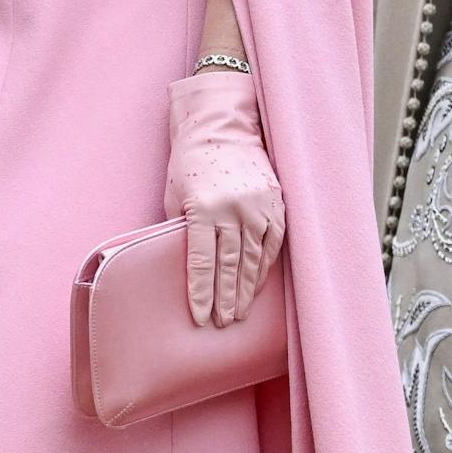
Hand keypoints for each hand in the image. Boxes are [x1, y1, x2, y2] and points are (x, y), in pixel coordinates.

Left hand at [164, 72, 284, 328]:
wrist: (222, 128)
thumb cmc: (190, 164)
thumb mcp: (175, 196)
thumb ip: (182, 231)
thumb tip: (186, 267)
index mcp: (203, 208)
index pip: (201, 262)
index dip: (201, 293)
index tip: (200, 318)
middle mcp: (233, 210)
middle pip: (229, 266)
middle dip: (225, 299)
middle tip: (222, 324)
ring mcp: (258, 207)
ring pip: (253, 259)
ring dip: (246, 290)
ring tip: (239, 314)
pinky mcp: (276, 204)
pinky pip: (272, 244)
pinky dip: (265, 267)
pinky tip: (258, 285)